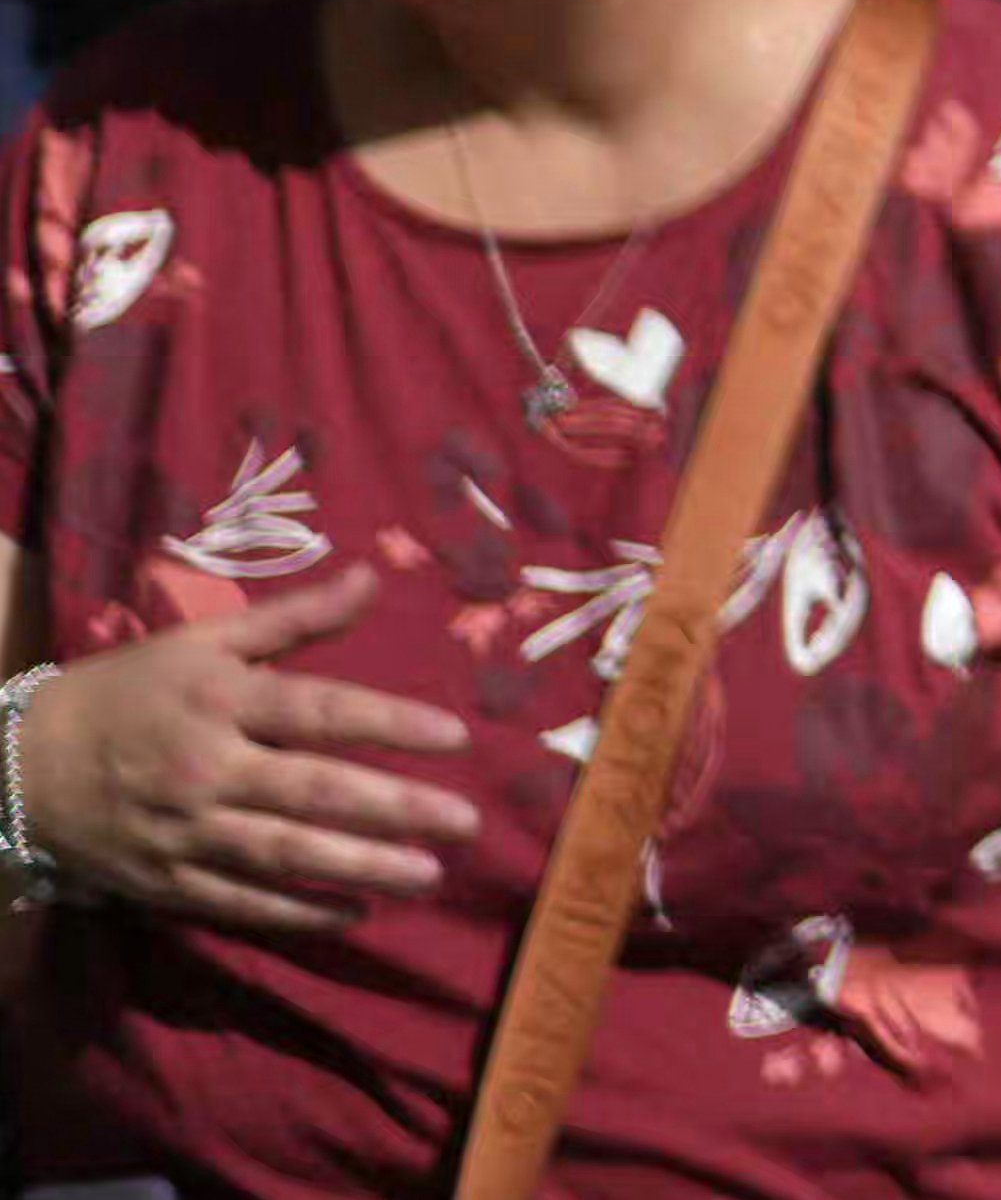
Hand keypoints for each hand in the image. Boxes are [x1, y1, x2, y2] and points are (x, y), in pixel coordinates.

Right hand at [14, 584, 482, 929]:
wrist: (19, 765)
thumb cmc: (127, 692)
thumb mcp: (205, 641)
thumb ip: (294, 617)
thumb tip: (375, 576)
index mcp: (222, 702)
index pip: (320, 711)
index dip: (391, 724)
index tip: (458, 738)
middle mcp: (208, 769)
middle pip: (313, 792)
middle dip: (394, 809)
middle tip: (466, 823)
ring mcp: (185, 833)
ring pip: (283, 855)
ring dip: (360, 868)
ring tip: (429, 875)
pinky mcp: (165, 882)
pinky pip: (239, 902)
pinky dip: (297, 913)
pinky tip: (354, 914)